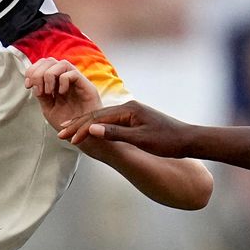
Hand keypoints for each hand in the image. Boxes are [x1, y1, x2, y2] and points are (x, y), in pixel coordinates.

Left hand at [26, 57, 100, 130]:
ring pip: (61, 63)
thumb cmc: (69, 125)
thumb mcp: (49, 110)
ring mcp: (76, 82)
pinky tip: (62, 93)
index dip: (32, 70)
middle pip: (50, 61)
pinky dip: (63, 81)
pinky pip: (73, 73)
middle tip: (38, 89)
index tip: (28, 85)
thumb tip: (34, 84)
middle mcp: (66, 79)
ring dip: (49, 75)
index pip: (43, 65)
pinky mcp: (86, 86)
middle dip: (38, 72)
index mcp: (56, 83)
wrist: (83, 136)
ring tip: (49, 91)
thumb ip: (41, 96)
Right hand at [61, 99, 198, 155]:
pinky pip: (112, 122)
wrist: (189, 140)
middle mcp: (129, 107)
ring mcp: (132, 112)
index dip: (80, 128)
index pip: (98, 119)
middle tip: (61, 132)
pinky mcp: (136, 119)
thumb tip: (91, 129)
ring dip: (86, 126)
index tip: (66, 137)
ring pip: (103, 118)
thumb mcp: (140, 139)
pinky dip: (99, 127)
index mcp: (128, 110)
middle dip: (79, 125)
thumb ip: (115, 133)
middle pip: (98, 115)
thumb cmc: (167, 141)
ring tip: (70, 130)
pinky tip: (92, 131)